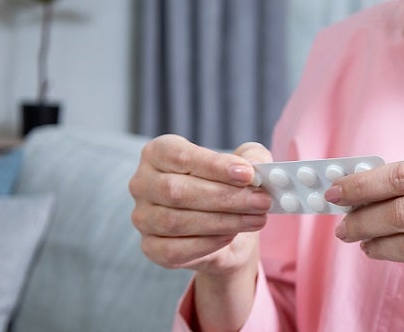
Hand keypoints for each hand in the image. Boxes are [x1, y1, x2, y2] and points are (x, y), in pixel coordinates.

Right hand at [129, 134, 272, 275]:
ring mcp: (142, 217)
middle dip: (225, 197)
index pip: (181, 157)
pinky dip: (206, 244)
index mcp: (158, 152)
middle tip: (261, 201)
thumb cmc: (230, 187)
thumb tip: (255, 170)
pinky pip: (173, 249)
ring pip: (176, 221)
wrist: (227, 230)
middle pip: (177, 191)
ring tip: (256, 218)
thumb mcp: (246, 165)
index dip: (214, 166)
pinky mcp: (150, 247)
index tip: (247, 174)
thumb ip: (252, 159)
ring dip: (222, 221)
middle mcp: (142, 183)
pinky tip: (230, 236)